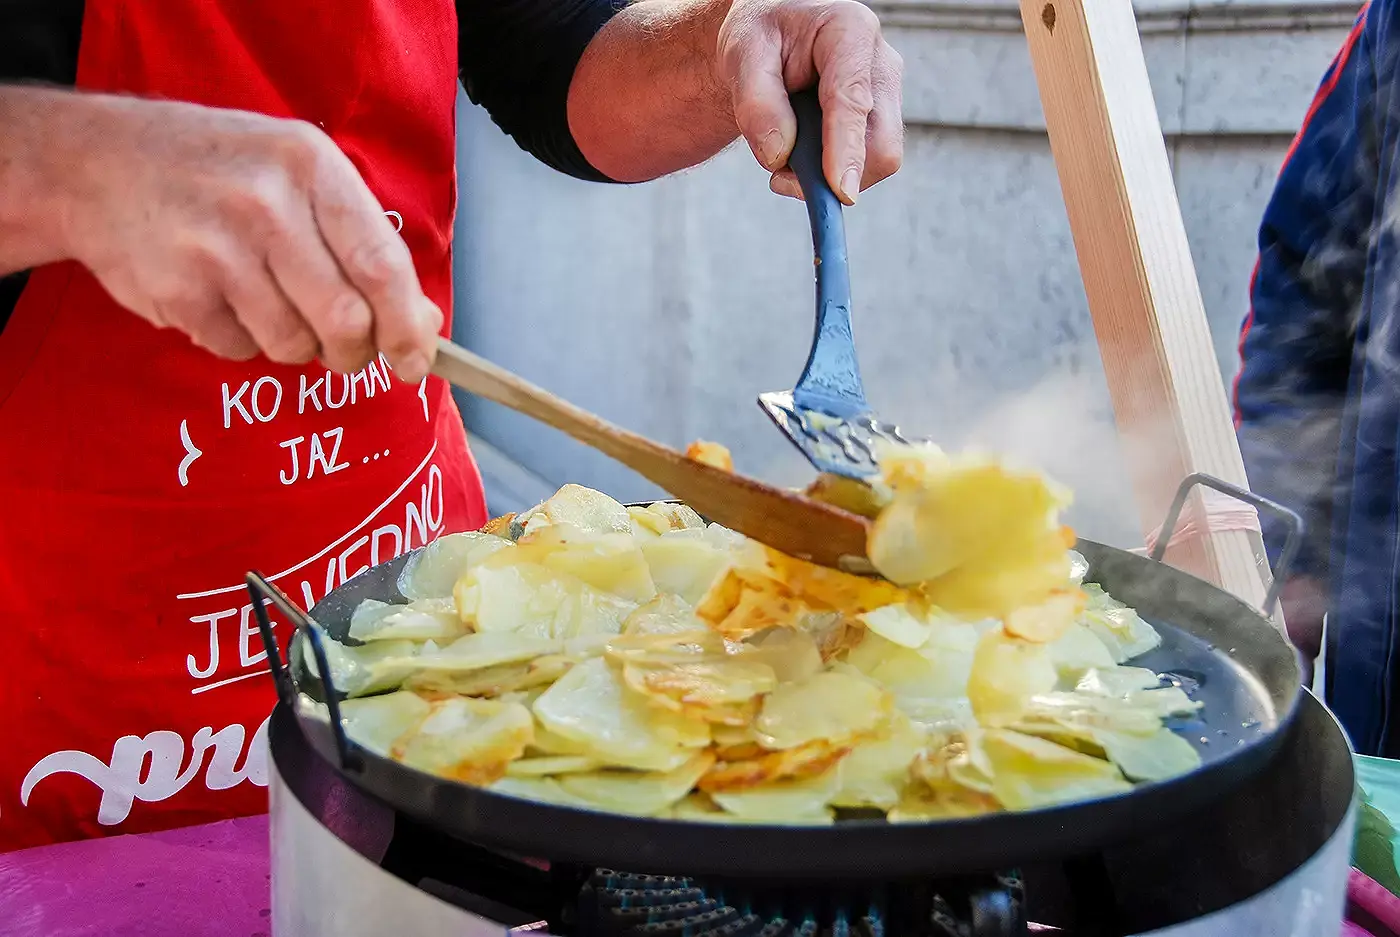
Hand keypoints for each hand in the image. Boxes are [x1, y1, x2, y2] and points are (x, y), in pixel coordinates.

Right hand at [57, 92, 440, 380]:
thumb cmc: (220, 171)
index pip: (382, 265)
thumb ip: (361, 242)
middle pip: (345, 320)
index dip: (407, 326)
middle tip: (346, 351)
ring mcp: (217, 249)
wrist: (96, 162)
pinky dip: (241, 340)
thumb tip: (422, 321)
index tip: (415, 361)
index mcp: (312, 167)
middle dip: (355, 353)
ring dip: (294, 345)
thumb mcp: (297, 176)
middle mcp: (267, 204)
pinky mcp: (178, 290)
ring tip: (267, 301)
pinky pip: (238, 350)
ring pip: (293, 345)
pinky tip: (220, 297)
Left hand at [715, 0, 902, 203]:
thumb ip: (756, 101)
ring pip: (876, 160)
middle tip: (779, 178)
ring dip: (828, 174)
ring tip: (784, 154)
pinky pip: (864, 162)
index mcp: (849, 30)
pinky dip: (830, 171)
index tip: (840, 191)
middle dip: (836, 174)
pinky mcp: (879, 120)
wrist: (772, 38)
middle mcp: (880, 63)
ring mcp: (885, 95)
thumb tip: (778, 155)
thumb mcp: (741, 53)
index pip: (853, 99)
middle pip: (881, 143)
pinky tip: (801, 152)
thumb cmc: (761, 36)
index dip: (847, 149)